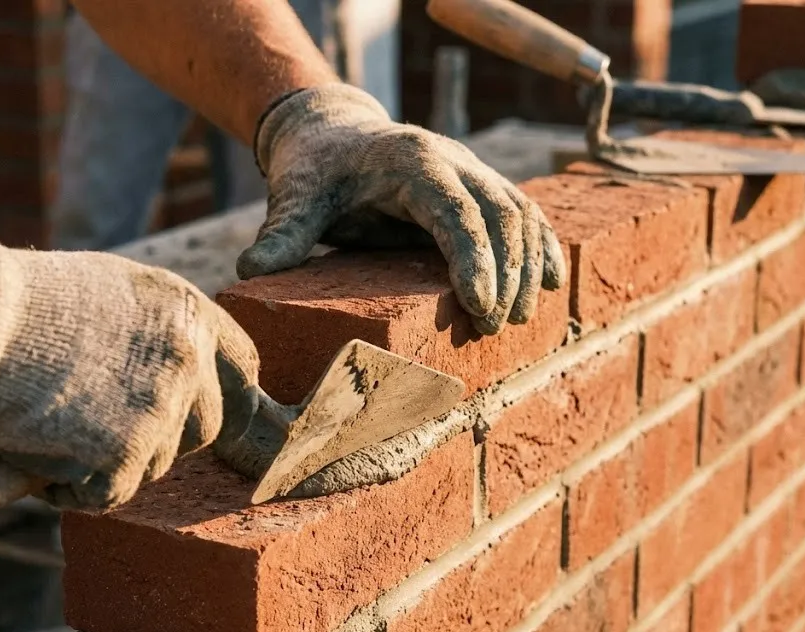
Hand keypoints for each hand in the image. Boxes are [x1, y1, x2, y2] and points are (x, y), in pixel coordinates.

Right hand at [0, 229, 259, 509]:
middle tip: (105, 425)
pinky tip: (35, 451)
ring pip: (156, 464)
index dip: (224, 396)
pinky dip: (73, 487)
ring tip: (54, 424)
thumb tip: (185, 385)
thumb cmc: (24, 304)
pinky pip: (110, 494)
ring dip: (112, 460)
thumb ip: (154, 337)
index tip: (208, 413)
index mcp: (190, 314)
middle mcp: (188, 361)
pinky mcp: (124, 456)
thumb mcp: (112, 295)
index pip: (243, 369)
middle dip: (164, 438)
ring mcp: (160, 410)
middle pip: (205, 429)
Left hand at [238, 84, 565, 335]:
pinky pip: (525, 213)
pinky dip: (542, 247)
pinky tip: (554, 282)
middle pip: (501, 213)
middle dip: (508, 272)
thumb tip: (250, 271)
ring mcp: (473, 171)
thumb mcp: (297, 197)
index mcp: (413, 163)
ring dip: (531, 265)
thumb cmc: (317, 170)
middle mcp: (453, 161)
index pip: (455, 211)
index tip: (481, 308)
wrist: (334, 132)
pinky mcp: (480, 186)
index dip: (474, 259)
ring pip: (522, 213)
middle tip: (499, 325)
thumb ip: (284, 232)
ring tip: (525, 317)